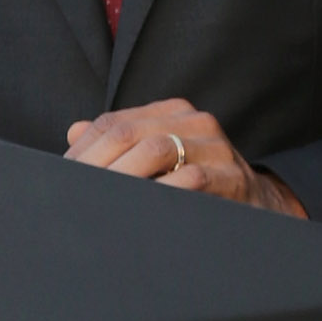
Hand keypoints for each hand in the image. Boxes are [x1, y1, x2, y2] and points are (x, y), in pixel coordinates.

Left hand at [67, 100, 304, 215]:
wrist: (260, 204)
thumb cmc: (201, 182)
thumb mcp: (161, 157)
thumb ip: (120, 143)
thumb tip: (74, 133)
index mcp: (171, 112)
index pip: (113, 123)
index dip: (82, 151)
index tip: (61, 177)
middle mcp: (193, 121)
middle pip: (128, 134)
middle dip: (95, 165)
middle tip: (73, 192)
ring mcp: (215, 146)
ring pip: (155, 150)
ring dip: (121, 177)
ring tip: (99, 199)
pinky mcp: (232, 176)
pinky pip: (190, 179)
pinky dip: (160, 192)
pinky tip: (141, 208)